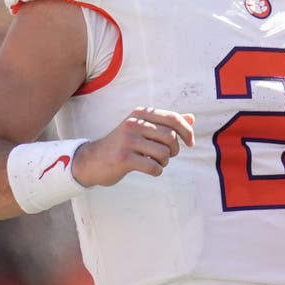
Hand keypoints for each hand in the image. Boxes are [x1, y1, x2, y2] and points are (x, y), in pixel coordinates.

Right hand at [72, 107, 195, 186]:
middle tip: (167, 156)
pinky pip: (153, 166)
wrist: (93, 160)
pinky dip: (157, 171)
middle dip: (174, 150)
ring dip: (165, 161)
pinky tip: (151, 169)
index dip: (187, 131)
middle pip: (170, 136)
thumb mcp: (143, 129)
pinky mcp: (123, 158)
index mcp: (140, 114)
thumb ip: (166, 123)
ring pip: (164, 152)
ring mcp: (127, 141)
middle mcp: (133, 124)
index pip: (173, 118)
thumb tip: (192, 118)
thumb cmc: (124, 145)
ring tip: (156, 162)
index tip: (190, 143)